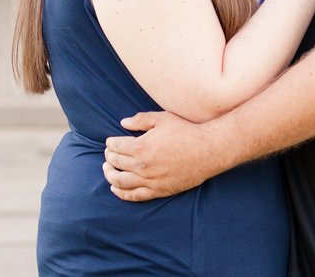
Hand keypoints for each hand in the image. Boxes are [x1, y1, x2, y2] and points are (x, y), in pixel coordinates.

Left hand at [103, 111, 223, 201]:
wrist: (207, 151)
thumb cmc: (185, 132)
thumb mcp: (162, 119)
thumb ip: (140, 120)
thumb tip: (122, 123)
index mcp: (140, 147)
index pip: (116, 146)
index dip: (110, 143)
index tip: (111, 141)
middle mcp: (141, 166)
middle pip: (115, 163)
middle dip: (109, 157)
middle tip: (108, 153)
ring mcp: (149, 180)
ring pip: (120, 182)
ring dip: (110, 175)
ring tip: (107, 170)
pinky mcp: (158, 191)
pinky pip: (134, 195)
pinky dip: (121, 193)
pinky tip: (115, 188)